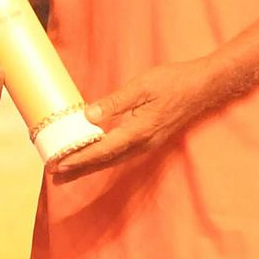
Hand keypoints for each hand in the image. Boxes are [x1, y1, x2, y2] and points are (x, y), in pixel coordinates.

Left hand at [48, 57, 222, 178]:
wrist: (203, 87)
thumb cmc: (174, 82)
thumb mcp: (142, 87)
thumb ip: (115, 102)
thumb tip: (88, 115)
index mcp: (138, 131)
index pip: (102, 149)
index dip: (79, 158)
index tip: (59, 164)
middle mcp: (142, 143)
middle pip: (104, 161)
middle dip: (79, 169)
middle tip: (55, 175)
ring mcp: (147, 144)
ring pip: (112, 160)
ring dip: (90, 166)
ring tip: (68, 172)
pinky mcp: (149, 139)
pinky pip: (121, 154)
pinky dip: (103, 158)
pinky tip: (94, 157)